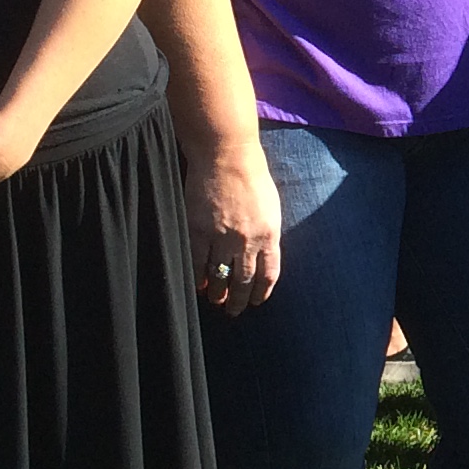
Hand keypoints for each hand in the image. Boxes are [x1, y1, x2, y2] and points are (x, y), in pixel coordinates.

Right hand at [190, 136, 282, 314]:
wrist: (227, 156)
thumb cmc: (252, 177)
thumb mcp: (271, 208)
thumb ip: (267, 233)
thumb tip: (262, 256)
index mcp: (270, 234)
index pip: (268, 274)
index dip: (261, 292)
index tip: (256, 301)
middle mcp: (247, 240)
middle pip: (243, 281)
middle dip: (239, 300)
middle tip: (234, 311)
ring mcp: (221, 237)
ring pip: (220, 276)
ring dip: (218, 294)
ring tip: (216, 301)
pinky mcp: (198, 230)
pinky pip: (197, 262)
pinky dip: (198, 277)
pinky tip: (199, 285)